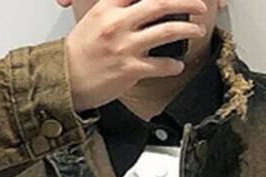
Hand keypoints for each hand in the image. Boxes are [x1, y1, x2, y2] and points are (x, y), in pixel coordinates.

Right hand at [64, 0, 208, 111]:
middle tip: (200, 5)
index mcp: (108, 7)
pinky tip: (178, 65)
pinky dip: (174, 65)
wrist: (65, 80)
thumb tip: (142, 6)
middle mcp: (118, 23)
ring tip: (197, 31)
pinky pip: (160, 65)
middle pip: (160, 3)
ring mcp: (125, 47)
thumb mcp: (95, 19)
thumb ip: (118, 9)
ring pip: (166, 31)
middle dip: (186, 1)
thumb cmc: (79, 53)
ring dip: (187, 30)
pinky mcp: (130, 70)